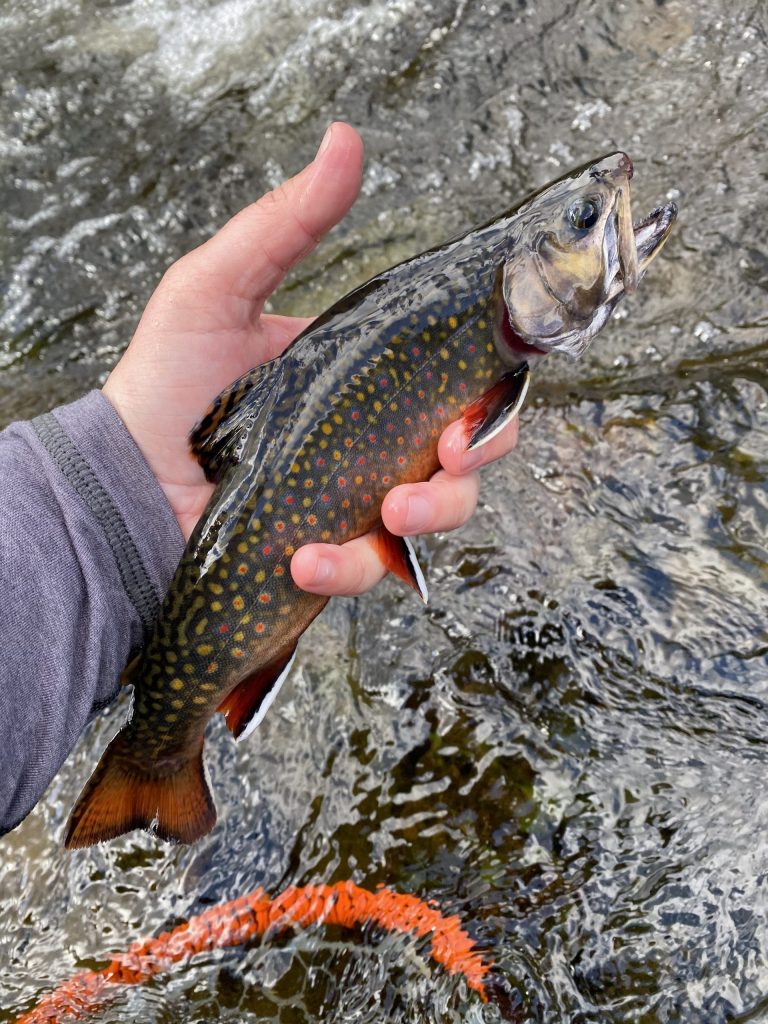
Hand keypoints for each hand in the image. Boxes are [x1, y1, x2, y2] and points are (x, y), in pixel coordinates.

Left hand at [103, 122, 518, 596]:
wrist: (124, 478)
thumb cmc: (168, 383)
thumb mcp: (218, 287)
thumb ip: (285, 223)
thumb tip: (345, 141)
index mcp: (370, 376)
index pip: (461, 381)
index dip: (489, 394)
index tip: (474, 402)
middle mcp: (376, 438)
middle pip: (472, 453)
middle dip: (475, 460)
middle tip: (442, 458)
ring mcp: (357, 499)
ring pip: (440, 516)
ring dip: (430, 517)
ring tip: (387, 514)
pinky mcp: (330, 552)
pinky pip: (369, 571)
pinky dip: (349, 570)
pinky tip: (306, 560)